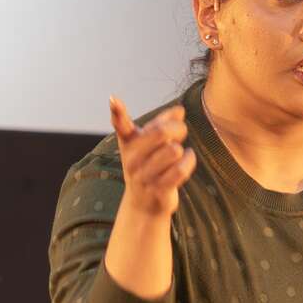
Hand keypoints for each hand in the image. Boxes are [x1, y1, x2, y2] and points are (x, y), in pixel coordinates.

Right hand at [111, 96, 195, 217]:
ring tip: (178, 153)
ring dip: (181, 150)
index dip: (117, 112)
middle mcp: (132, 158)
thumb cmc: (149, 166)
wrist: (144, 204)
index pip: (121, 125)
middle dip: (178, 128)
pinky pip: (181, 169)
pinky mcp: (158, 189)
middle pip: (162, 132)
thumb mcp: (150, 143)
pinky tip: (187, 159)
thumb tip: (179, 110)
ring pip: (174, 151)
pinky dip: (189, 161)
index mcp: (129, 143)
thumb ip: (163, 123)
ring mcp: (144, 175)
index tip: (113, 98)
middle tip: (181, 130)